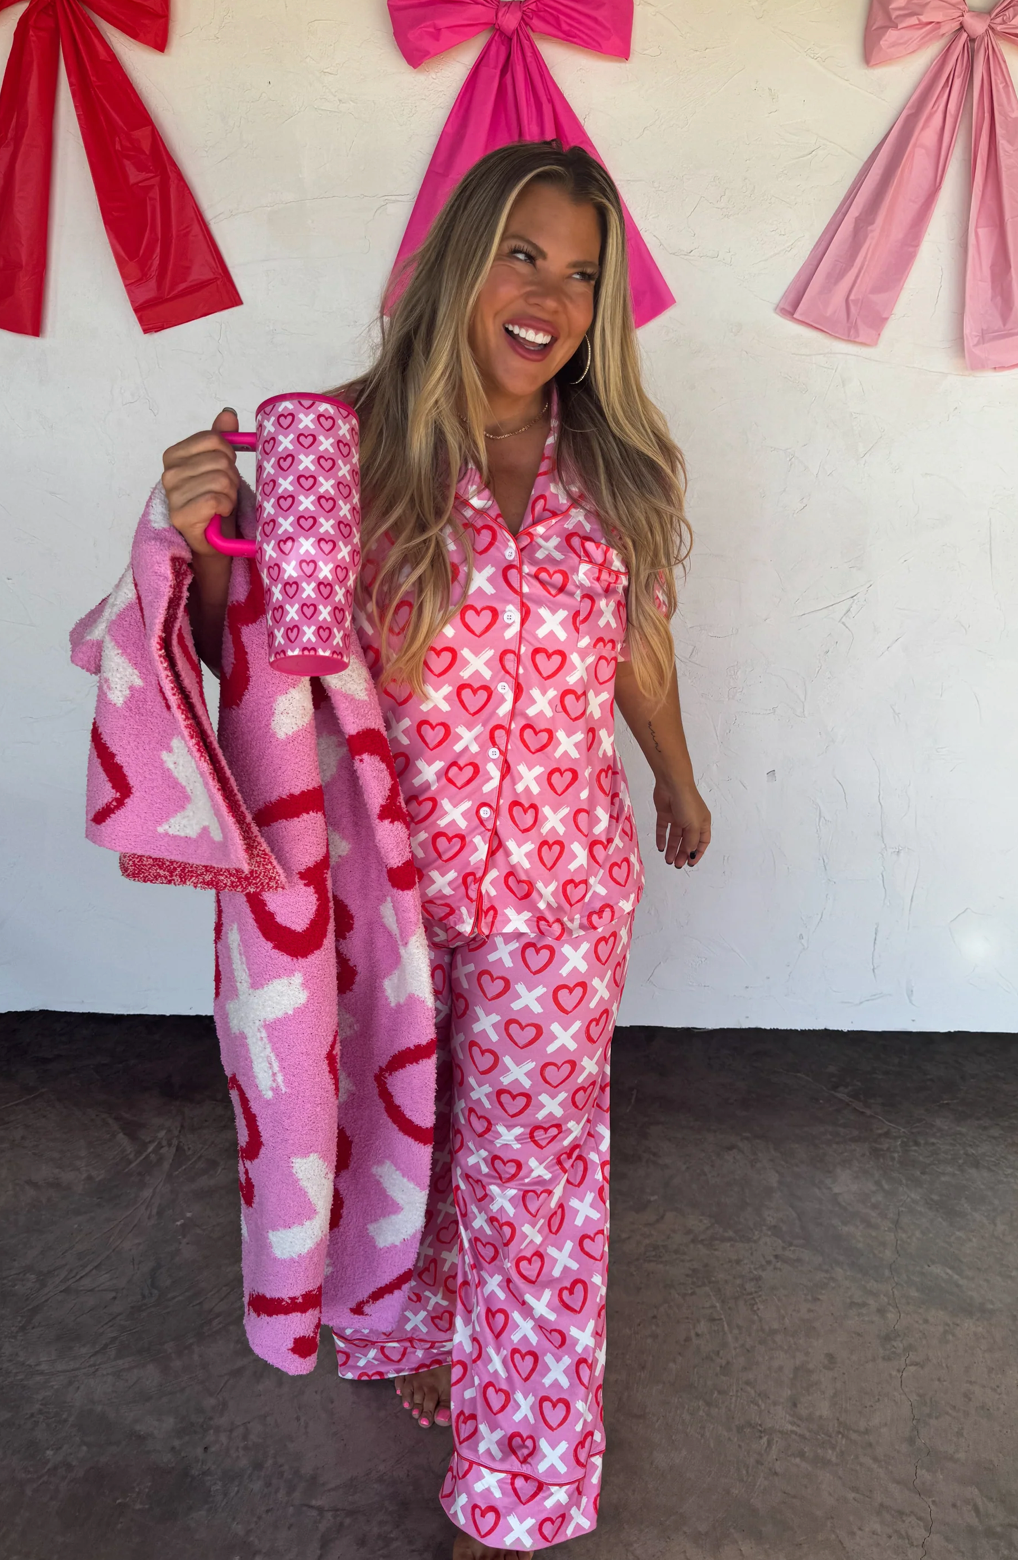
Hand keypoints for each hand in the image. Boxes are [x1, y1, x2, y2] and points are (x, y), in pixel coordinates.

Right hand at [161, 407, 239, 555]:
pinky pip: (215, 499)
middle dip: (232, 478)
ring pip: (221, 480)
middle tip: (224, 492)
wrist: (213, 540)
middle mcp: (169, 473)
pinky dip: (225, 507)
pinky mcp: (180, 515)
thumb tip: (228, 414)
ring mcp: (172, 494)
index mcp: (175, 455)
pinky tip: (219, 514)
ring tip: (222, 504)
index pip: (213, 439)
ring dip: (230, 495)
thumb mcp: (220, 466)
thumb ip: (221, 439)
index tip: (225, 470)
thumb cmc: (216, 502)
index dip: (229, 454)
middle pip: (220, 460)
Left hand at [653, 774, 710, 868]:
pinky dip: (662, 838)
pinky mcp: (665, 814)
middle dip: (683, 853)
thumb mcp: (693, 825)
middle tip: (677, 864)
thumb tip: (690, 853)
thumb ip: (691, 841)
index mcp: (702, 823)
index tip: (691, 863)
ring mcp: (677, 817)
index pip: (702, 842)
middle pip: (687, 841)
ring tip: (668, 860)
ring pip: (675, 837)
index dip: (697, 853)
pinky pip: (663, 829)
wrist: (672, 784)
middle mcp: (691, 821)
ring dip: (672, 848)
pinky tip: (660, 848)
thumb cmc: (687, 803)